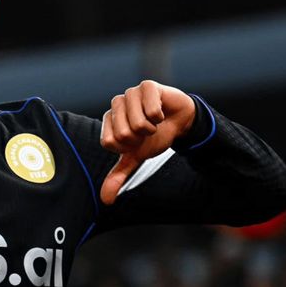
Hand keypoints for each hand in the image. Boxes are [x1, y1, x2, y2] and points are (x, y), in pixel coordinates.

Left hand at [99, 80, 195, 204]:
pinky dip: (160, 117)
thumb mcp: (136, 157)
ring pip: (136, 122)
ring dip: (151, 128)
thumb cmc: (154, 137)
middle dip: (140, 138)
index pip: (109, 142)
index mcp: (109, 120)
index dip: (127, 147)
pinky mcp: (147, 86)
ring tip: (155, 122)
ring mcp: (130, 93)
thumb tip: (106, 200)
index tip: (137, 141)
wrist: (180, 122)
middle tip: (148, 131)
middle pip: (122, 133)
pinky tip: (161, 112)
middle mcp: (116, 104)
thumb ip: (119, 175)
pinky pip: (151, 109)